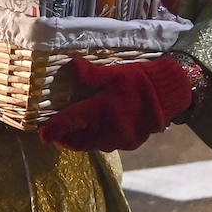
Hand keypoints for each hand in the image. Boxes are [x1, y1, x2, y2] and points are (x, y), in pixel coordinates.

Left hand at [41, 54, 193, 153]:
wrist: (168, 94)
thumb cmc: (139, 81)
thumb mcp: (113, 73)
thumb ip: (90, 74)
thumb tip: (73, 66)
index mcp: (99, 111)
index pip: (69, 123)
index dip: (54, 130)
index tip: (42, 135)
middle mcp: (107, 130)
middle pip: (79, 141)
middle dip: (65, 140)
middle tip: (55, 136)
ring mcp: (120, 140)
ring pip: (93, 145)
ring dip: (81, 141)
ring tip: (74, 134)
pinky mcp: (131, 143)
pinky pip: (108, 145)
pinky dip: (98, 140)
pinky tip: (97, 132)